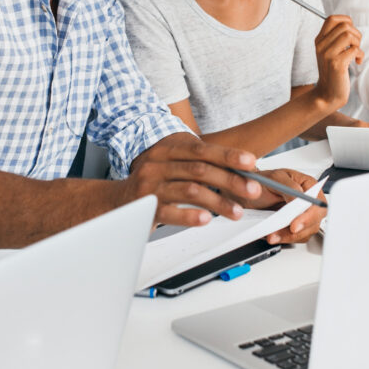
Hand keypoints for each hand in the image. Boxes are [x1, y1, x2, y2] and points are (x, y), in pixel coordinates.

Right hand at [123, 132, 260, 226]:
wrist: (116, 201)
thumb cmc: (152, 184)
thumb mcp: (173, 167)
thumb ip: (200, 166)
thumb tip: (239, 172)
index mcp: (168, 150)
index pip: (202, 149)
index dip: (228, 155)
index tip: (251, 162)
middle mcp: (158, 164)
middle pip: (200, 169)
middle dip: (230, 180)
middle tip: (252, 190)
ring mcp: (151, 185)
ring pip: (190, 190)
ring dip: (218, 202)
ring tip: (236, 211)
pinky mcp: (145, 207)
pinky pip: (170, 211)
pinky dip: (190, 215)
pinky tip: (206, 219)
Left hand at [255, 168, 325, 244]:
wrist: (249, 193)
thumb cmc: (264, 182)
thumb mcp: (275, 178)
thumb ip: (290, 187)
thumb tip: (298, 200)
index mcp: (308, 185)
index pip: (318, 204)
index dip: (309, 217)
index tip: (294, 225)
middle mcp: (308, 201)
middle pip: (314, 221)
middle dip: (298, 231)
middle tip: (281, 233)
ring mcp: (302, 215)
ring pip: (305, 232)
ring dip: (289, 237)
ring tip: (272, 235)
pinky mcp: (294, 226)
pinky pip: (295, 237)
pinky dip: (284, 239)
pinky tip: (273, 235)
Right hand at [310, 14, 363, 109]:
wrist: (327, 95)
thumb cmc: (333, 72)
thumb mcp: (330, 52)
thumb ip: (336, 38)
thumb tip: (349, 23)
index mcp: (319, 40)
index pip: (332, 19)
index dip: (346, 21)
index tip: (351, 33)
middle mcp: (321, 46)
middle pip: (344, 25)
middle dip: (356, 34)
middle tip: (355, 46)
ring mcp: (328, 55)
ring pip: (349, 35)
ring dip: (358, 43)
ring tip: (356, 53)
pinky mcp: (337, 64)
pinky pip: (354, 50)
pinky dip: (360, 55)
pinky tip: (357, 62)